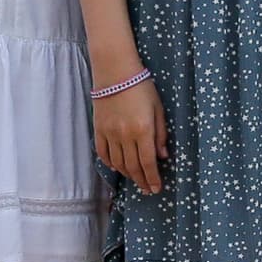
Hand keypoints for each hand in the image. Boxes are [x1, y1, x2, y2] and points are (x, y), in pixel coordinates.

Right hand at [93, 78, 167, 194]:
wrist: (115, 72)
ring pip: (118, 163)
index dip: (153, 178)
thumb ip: (161, 134)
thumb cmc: (141, 86)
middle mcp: (125, 135)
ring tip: (136, 180)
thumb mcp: (158, 108)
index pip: (148, 162)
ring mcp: (110, 133)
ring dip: (128, 175)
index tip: (156, 188)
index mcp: (143, 130)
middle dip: (142, 181)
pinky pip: (103, 153)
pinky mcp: (99, 129)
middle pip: (133, 166)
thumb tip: (162, 156)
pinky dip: (110, 163)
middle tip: (147, 190)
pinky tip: (117, 168)